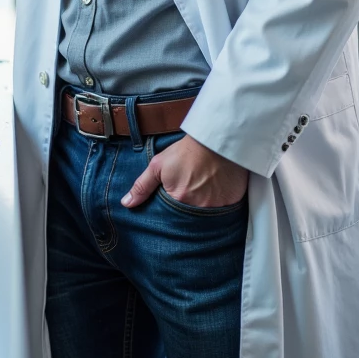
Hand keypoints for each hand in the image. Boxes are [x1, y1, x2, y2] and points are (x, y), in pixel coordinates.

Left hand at [120, 133, 248, 208]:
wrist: (215, 138)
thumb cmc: (185, 151)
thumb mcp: (158, 165)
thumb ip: (142, 186)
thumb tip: (126, 204)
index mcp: (179, 200)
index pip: (172, 217)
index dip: (173, 208)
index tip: (176, 199)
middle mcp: (199, 209)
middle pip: (190, 218)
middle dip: (188, 210)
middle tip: (191, 194)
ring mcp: (217, 207)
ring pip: (207, 216)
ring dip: (204, 208)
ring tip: (204, 193)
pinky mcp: (232, 203)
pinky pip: (224, 212)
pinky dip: (220, 205)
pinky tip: (217, 192)